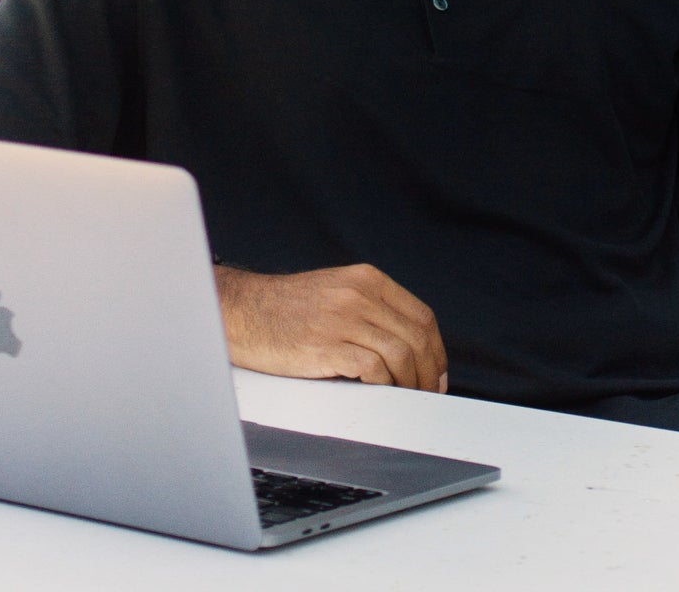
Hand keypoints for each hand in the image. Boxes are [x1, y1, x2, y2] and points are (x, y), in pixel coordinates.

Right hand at [215, 263, 447, 391]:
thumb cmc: (286, 308)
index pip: (422, 315)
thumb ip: (370, 307)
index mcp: (367, 280)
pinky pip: (373, 368)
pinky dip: (385, 384)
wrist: (242, 311)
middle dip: (430, 371)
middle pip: (417, 336)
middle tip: (428, 393)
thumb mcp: (337, 291)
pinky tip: (381, 394)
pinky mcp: (326, 346)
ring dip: (411, 382)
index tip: (436, 372)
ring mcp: (344, 319)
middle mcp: (360, 295)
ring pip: (401, 354)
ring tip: (406, 398)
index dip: (436, 349)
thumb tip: (404, 343)